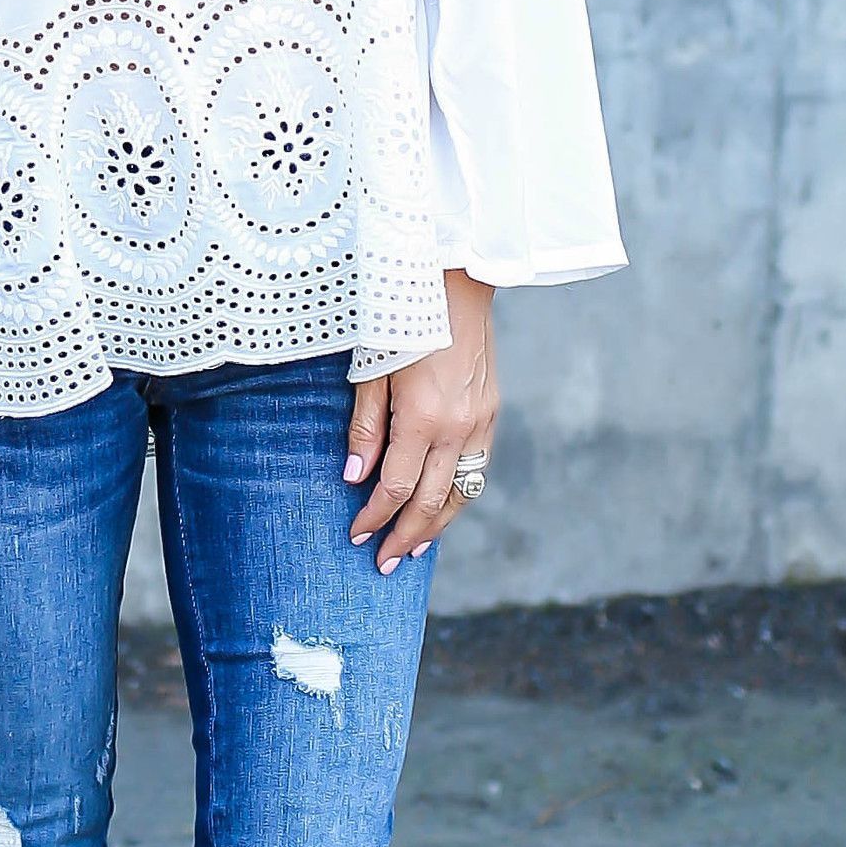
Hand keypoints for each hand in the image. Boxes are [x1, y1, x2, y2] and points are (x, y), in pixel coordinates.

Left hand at [344, 269, 499, 572]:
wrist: (454, 284)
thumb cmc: (402, 321)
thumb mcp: (371, 370)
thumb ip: (365, 427)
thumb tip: (355, 477)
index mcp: (423, 418)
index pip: (397, 487)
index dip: (376, 516)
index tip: (357, 535)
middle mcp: (457, 428)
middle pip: (433, 502)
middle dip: (406, 535)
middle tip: (384, 562)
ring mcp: (480, 422)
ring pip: (461, 492)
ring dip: (437, 524)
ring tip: (415, 548)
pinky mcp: (490, 412)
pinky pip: (476, 468)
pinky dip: (458, 495)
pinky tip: (442, 505)